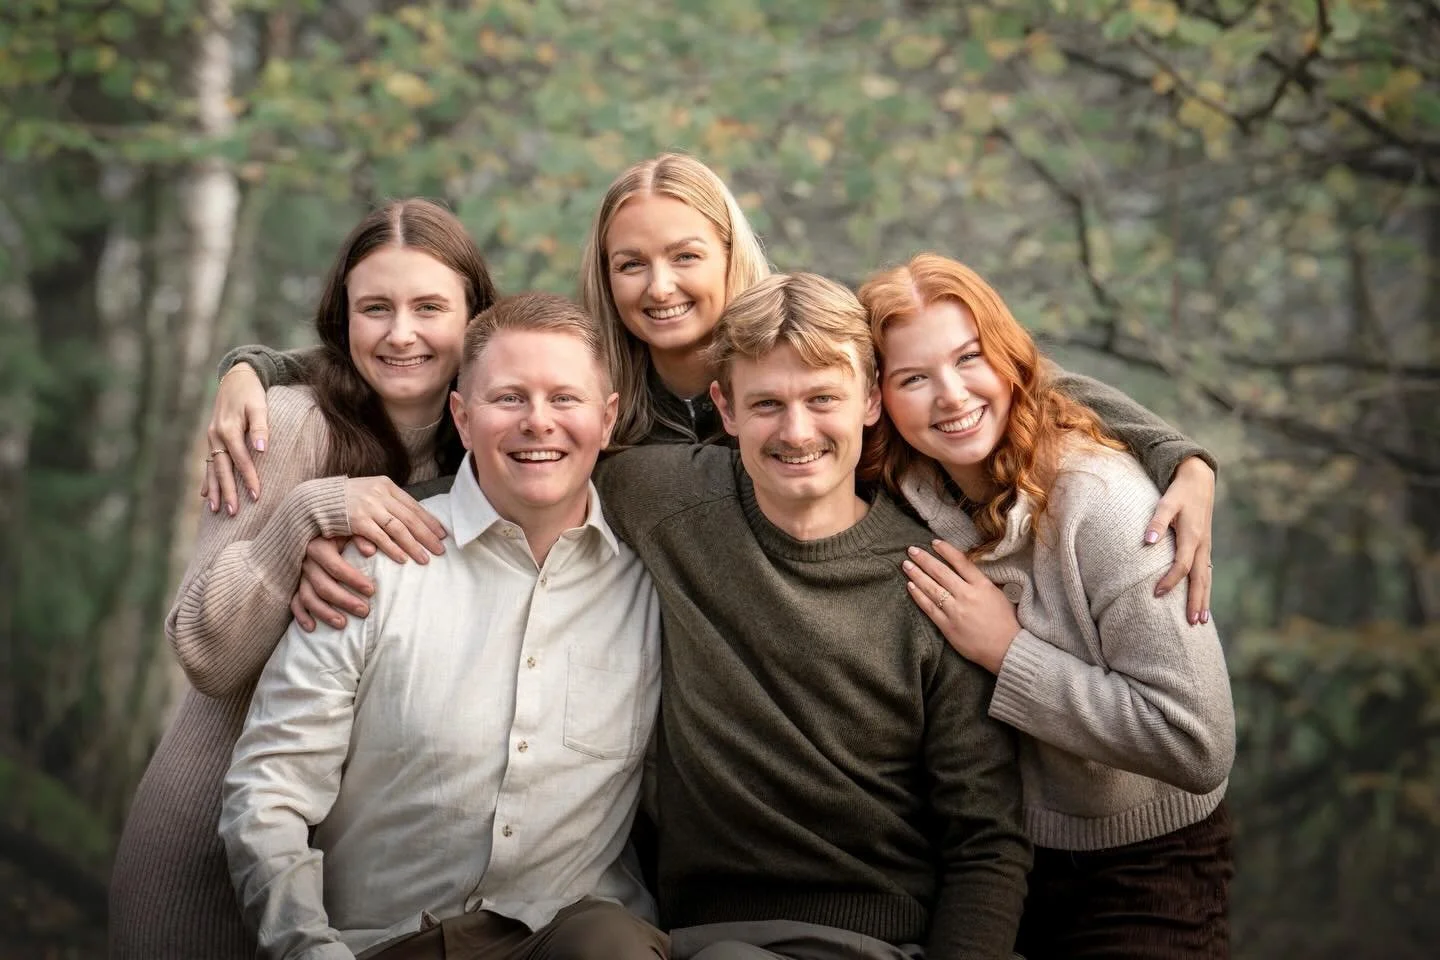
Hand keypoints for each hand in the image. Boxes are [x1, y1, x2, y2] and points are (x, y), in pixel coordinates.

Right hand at [200, 364, 268, 514]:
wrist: (237, 377)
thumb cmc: (252, 393)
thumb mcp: (259, 405)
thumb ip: (261, 426)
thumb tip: (262, 448)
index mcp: (228, 429)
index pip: (240, 459)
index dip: (248, 478)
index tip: (257, 496)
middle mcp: (216, 436)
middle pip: (222, 469)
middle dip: (227, 491)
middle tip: (233, 513)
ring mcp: (211, 438)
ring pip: (212, 468)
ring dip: (214, 489)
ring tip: (215, 510)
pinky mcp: (212, 439)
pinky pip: (208, 463)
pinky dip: (207, 479)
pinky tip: (204, 494)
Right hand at [291, 536, 374, 630]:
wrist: (316, 526)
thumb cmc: (340, 529)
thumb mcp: (350, 528)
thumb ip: (360, 536)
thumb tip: (370, 551)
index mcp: (318, 546)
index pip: (336, 567)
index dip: (354, 580)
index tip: (372, 590)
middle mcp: (306, 561)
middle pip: (323, 586)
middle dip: (344, 601)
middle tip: (365, 611)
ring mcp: (298, 574)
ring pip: (308, 597)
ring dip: (324, 613)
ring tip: (343, 624)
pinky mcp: (294, 583)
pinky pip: (294, 602)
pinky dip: (301, 616)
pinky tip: (312, 628)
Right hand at [345, 476, 447, 564]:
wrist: (315, 498)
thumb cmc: (344, 499)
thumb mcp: (369, 493)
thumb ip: (388, 503)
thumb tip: (411, 520)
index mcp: (386, 485)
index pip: (414, 505)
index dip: (429, 521)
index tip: (442, 534)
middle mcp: (380, 494)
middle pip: (410, 518)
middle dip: (427, 535)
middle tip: (441, 550)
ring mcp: (369, 506)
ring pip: (398, 528)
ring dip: (414, 545)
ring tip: (426, 559)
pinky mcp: (357, 520)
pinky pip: (380, 537)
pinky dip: (393, 549)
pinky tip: (403, 559)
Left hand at [903, 540, 1020, 674]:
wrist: (1008, 649)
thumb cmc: (1006, 622)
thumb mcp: (998, 595)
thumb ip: (981, 582)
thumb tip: (965, 569)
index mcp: (982, 585)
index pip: (961, 562)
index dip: (946, 550)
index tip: (934, 542)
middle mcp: (967, 595)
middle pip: (941, 572)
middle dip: (924, 559)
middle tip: (911, 550)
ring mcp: (956, 611)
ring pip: (932, 588)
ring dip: (917, 575)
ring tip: (906, 565)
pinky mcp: (948, 626)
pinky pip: (929, 608)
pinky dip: (918, 596)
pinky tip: (910, 586)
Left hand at [1146, 456, 1213, 625]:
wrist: (1199, 480)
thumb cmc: (1179, 492)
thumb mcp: (1166, 502)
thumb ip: (1156, 521)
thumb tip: (1147, 540)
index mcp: (1192, 536)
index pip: (1181, 566)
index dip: (1169, 581)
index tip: (1156, 594)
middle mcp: (1202, 545)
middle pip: (1200, 579)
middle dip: (1197, 601)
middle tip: (1193, 623)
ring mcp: (1205, 546)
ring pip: (1206, 578)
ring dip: (1204, 599)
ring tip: (1201, 620)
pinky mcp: (1205, 546)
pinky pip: (1206, 572)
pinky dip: (1205, 587)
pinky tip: (1203, 600)